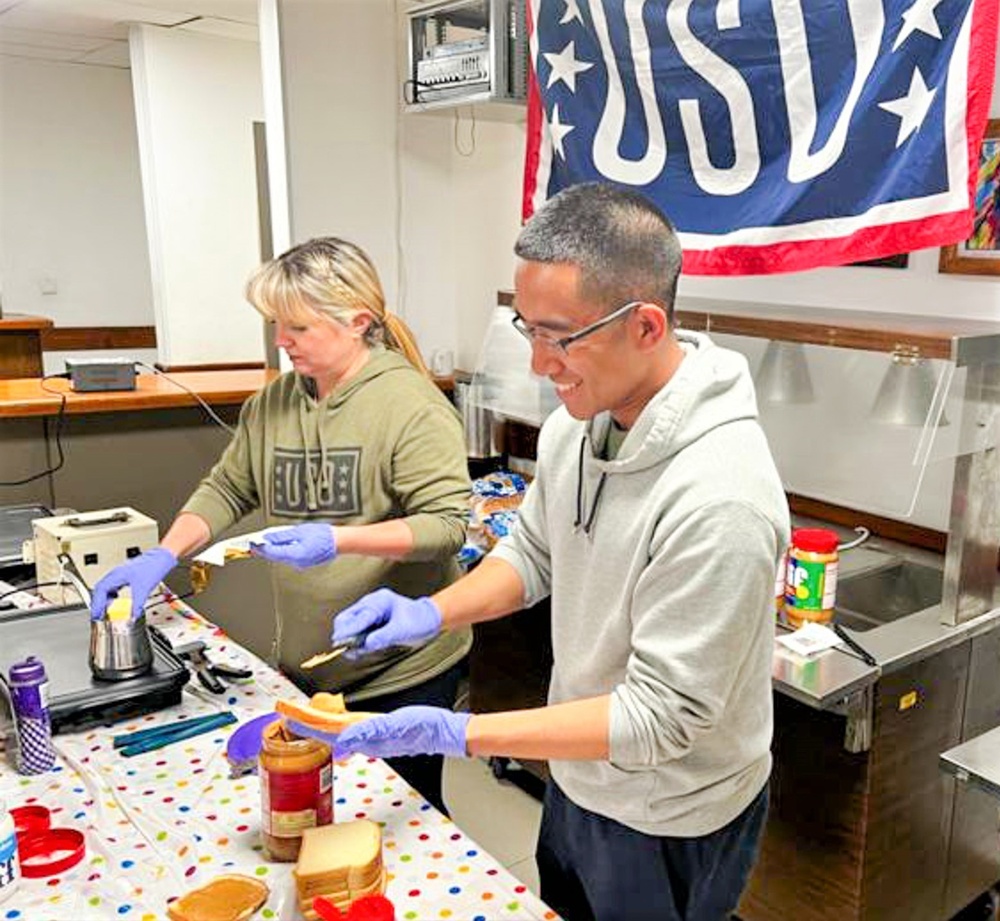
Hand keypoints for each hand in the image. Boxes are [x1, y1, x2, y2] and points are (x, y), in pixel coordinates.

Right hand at [90, 547, 176, 620]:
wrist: (162, 557)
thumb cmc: (154, 566)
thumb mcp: (144, 590)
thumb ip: (137, 605)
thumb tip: (133, 617)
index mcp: (117, 575)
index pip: (100, 591)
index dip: (96, 605)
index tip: (96, 615)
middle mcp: (116, 573)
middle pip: (100, 589)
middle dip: (97, 603)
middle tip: (98, 615)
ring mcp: (120, 573)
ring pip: (105, 587)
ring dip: (103, 599)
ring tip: (104, 610)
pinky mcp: (125, 574)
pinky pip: (112, 585)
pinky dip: (110, 594)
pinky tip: (115, 599)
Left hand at [251, 523, 335, 568]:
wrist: (338, 542)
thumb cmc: (323, 535)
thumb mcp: (300, 531)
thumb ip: (281, 536)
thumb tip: (268, 538)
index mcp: (295, 554)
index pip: (271, 553)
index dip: (260, 547)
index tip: (252, 542)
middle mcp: (296, 562)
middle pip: (275, 556)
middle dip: (265, 549)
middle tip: (255, 542)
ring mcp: (300, 563)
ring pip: (281, 557)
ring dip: (274, 549)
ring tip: (267, 541)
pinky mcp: (303, 562)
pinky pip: (289, 556)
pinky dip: (283, 551)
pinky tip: (281, 544)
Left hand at [288, 705, 470, 759]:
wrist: (443, 732)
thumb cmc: (423, 728)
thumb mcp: (396, 725)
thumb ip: (369, 731)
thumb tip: (342, 737)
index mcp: (366, 740)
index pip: (327, 734)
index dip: (305, 725)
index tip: (287, 717)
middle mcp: (364, 741)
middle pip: (327, 733)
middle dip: (305, 724)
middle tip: (286, 714)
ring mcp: (371, 738)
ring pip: (336, 733)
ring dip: (317, 725)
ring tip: (301, 718)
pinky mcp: (378, 732)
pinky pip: (349, 730)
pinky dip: (335, 725)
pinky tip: (333, 723)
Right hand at [332, 589, 441, 656]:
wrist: (428, 620)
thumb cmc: (419, 620)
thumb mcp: (403, 629)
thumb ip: (384, 636)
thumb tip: (366, 644)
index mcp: (379, 601)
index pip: (359, 617)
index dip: (347, 630)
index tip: (337, 642)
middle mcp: (371, 605)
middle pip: (347, 618)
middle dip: (344, 634)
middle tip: (346, 649)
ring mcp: (370, 614)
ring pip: (349, 626)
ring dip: (350, 640)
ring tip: (354, 653)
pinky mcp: (371, 624)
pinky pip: (357, 633)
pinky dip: (356, 643)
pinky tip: (359, 652)